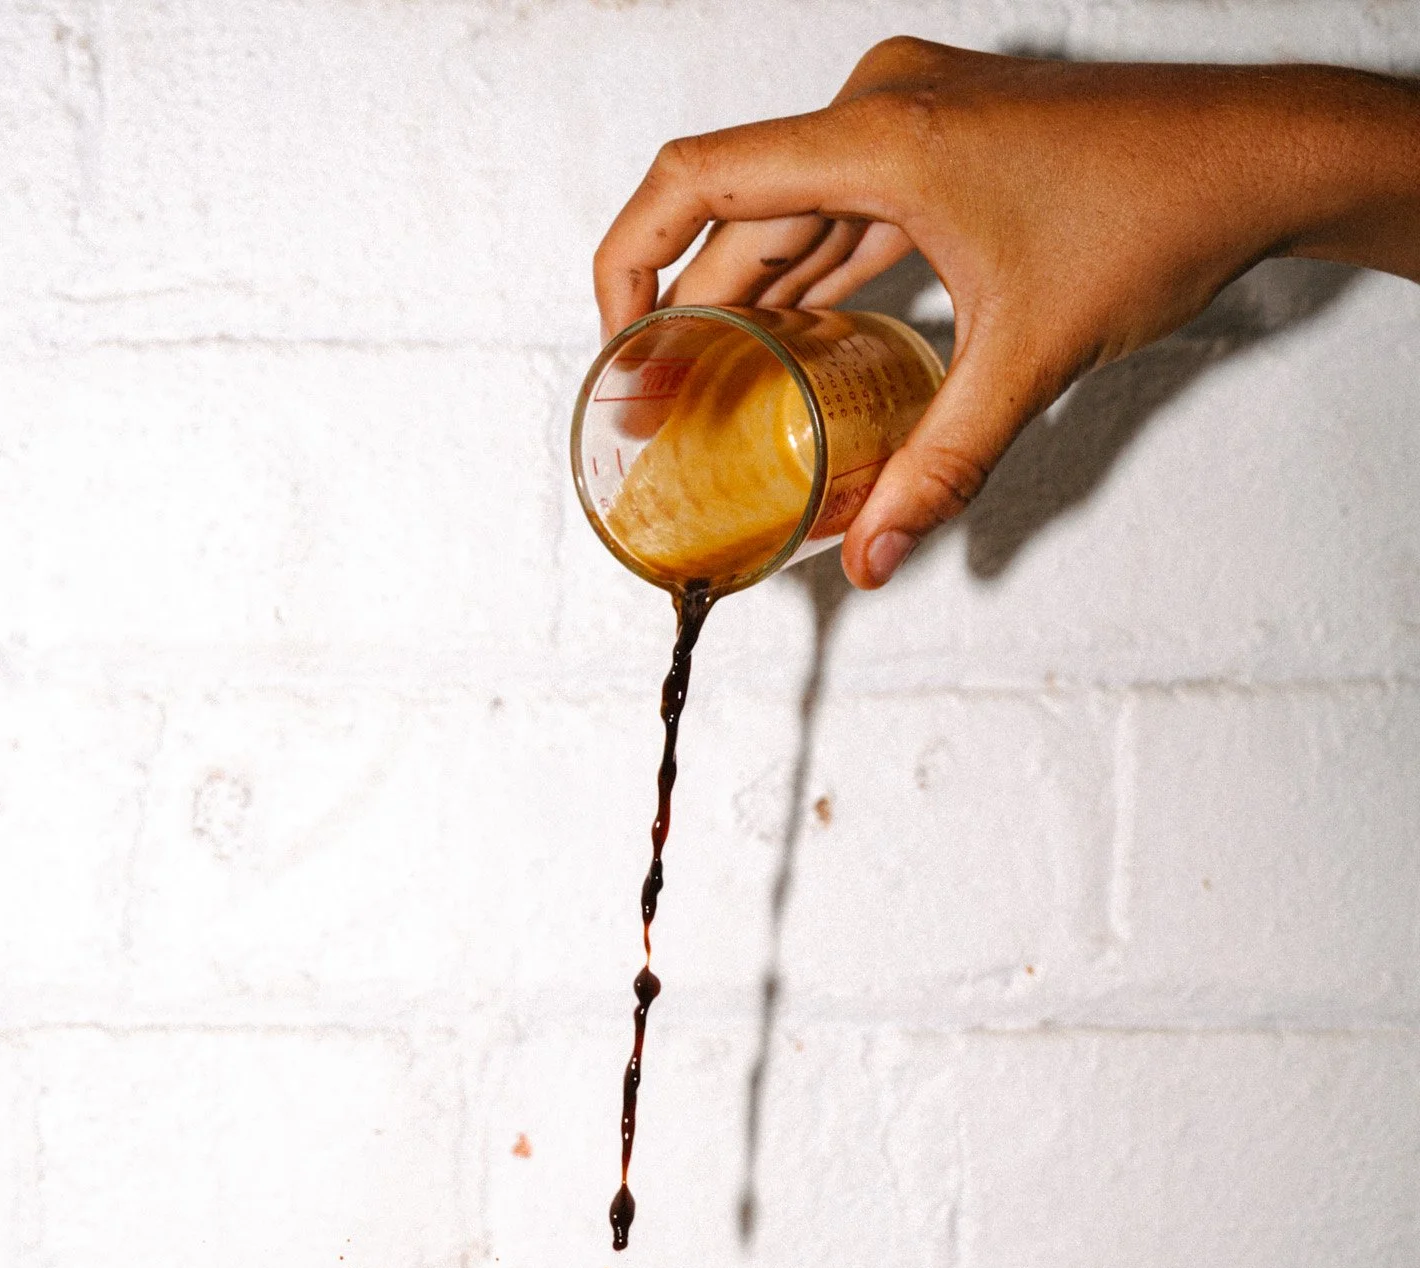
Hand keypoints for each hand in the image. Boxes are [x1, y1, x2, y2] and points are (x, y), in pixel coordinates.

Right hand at [595, 39, 1419, 586]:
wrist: (1256, 155)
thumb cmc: (1159, 210)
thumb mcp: (1028, 358)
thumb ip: (939, 466)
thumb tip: (875, 555)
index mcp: (880, 135)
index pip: (696, 178)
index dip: (625, 260)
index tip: (614, 346)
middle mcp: (881, 108)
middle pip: (738, 214)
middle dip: (686, 313)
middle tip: (657, 409)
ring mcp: (912, 119)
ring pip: (790, 216)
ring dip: (747, 300)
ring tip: (707, 390)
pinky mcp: (941, 144)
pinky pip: (842, 212)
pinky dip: (810, 277)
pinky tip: (792, 344)